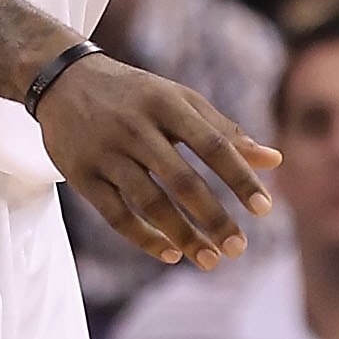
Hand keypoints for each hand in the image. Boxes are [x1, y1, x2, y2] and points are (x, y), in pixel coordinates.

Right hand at [34, 52, 280, 266]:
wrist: (62, 78)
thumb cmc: (137, 95)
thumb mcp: (180, 101)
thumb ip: (225, 132)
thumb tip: (275, 161)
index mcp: (167, 104)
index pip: (213, 145)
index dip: (239, 178)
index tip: (264, 209)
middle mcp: (136, 126)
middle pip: (182, 180)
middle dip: (213, 218)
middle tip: (238, 248)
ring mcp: (106, 151)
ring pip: (149, 201)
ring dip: (182, 235)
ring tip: (210, 260)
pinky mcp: (80, 173)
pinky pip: (115, 213)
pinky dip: (143, 237)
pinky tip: (170, 254)